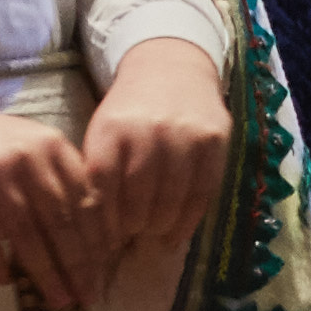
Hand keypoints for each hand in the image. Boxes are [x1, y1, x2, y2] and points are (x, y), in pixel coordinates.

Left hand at [76, 36, 233, 262]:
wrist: (171, 68)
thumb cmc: (129, 109)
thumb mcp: (103, 131)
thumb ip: (99, 170)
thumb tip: (96, 227)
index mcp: (112, 128)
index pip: (104, 183)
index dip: (104, 217)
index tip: (102, 239)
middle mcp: (150, 130)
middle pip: (140, 194)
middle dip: (134, 226)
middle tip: (130, 242)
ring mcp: (186, 135)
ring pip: (174, 196)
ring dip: (162, 226)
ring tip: (154, 239)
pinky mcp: (215, 140)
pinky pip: (204, 190)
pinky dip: (190, 218)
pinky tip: (178, 234)